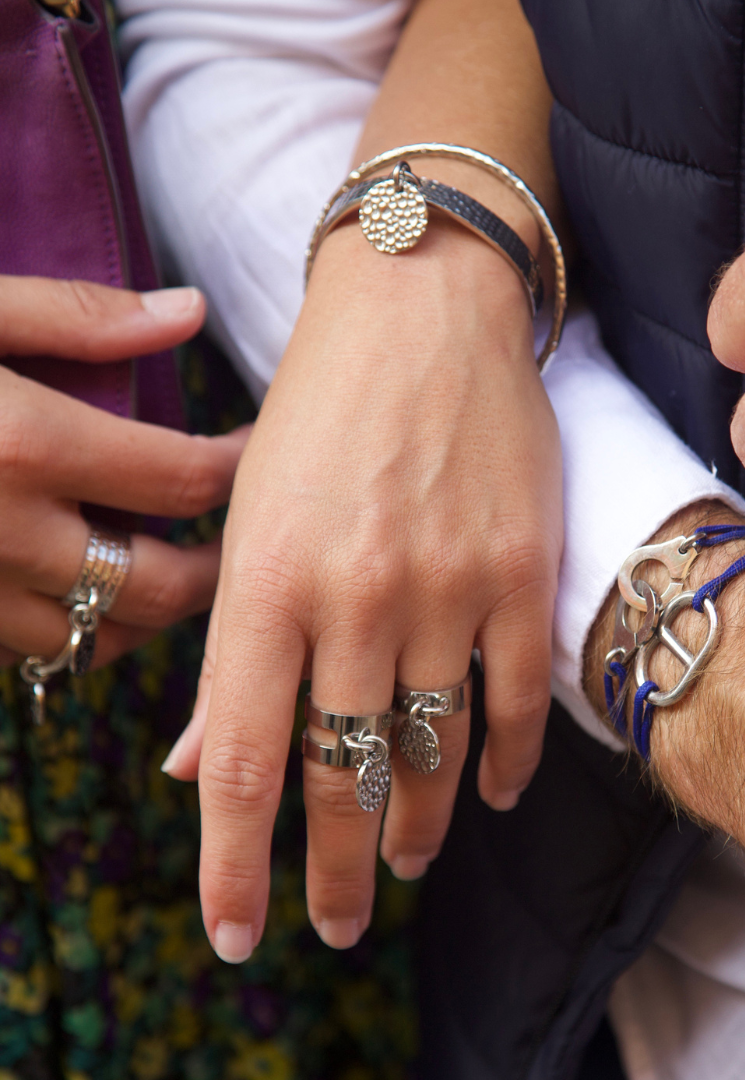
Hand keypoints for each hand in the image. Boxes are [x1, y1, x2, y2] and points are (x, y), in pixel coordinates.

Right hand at [0, 275, 246, 670]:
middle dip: (217, 568)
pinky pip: (28, 654)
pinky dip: (75, 634)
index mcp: (21, 441)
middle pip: (163, 586)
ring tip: (170, 567)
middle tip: (236, 535)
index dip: (239, 471)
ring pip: (98, 638)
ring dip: (151, 613)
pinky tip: (81, 592)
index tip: (254, 450)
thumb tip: (190, 312)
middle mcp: (0, 534)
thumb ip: (79, 315)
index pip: (185, 480)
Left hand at [166, 222, 561, 960]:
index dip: (236, 865)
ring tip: (404, 863)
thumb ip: (233, 647)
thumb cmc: (322, 407)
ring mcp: (447, 586)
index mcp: (264, 579)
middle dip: (334, 872)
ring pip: (433, 752)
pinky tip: (495, 794)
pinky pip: (515, 701)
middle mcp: (354, 596)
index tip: (238, 933)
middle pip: (342, 777)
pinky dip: (506, 763)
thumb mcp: (249, 511)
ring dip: (417, 826)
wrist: (424, 307)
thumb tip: (200, 765)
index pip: (242, 762)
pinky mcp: (522, 571)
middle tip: (336, 923)